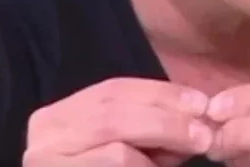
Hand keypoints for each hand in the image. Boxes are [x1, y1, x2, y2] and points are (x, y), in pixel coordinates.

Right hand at [22, 77, 214, 166]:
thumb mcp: (123, 143)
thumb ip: (150, 128)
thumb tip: (197, 117)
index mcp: (60, 116)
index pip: (116, 90)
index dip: (163, 93)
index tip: (202, 102)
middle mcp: (44, 138)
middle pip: (115, 115)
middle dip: (167, 121)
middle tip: (205, 134)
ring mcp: (47, 165)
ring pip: (117, 152)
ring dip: (162, 148)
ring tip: (192, 151)